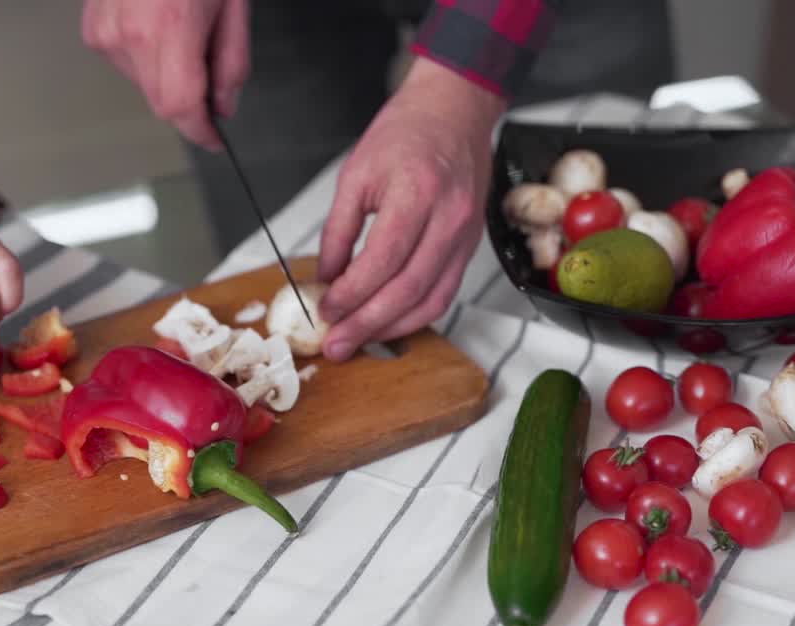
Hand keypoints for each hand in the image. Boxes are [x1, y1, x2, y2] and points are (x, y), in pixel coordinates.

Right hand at [82, 0, 248, 149]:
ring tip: (181, 30)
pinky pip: (124, 62)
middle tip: (208, 65)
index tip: (213, 139)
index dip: (200, 131)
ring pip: (143, 84)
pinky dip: (145, 56)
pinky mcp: (93, 27)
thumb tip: (223, 104)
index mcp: (171, 27)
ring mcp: (106, 30)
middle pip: (160, 102)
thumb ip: (231, 64)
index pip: (180, 107)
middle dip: (189, 99)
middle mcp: (131, 33)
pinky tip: (157, 24)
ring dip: (167, 74)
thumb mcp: (232, 7)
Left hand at [315, 59, 504, 361]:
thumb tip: (327, 277)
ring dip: (392, 329)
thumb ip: (339, 229)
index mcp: (416, 193)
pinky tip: (389, 324)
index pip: (382, 260)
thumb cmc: (405, 133)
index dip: (351, 293)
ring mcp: (465, 236)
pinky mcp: (469, 247)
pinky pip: (445, 293)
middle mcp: (449, 218)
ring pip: (431, 300)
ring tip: (358, 341)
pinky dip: (416, 316)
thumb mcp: (356, 174)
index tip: (325, 310)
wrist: (454, 112)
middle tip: (336, 344)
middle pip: (407, 289)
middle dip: (367, 324)